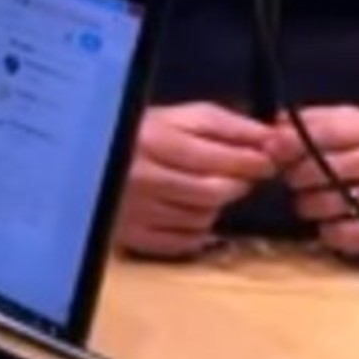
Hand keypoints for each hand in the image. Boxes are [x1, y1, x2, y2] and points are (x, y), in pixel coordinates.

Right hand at [115, 102, 276, 258]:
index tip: (267, 160)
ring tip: (205, 189)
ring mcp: (137, 211)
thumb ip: (225, 124)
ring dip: (215, 206)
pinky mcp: (132, 236)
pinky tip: (188, 211)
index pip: (215, 158)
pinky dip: (197, 230)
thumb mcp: (179, 116)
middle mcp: (143, 178)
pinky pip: (184, 242)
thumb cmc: (141, 133)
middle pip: (211, 192)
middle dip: (236, 184)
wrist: (86, 157)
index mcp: (154, 140)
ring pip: (201, 218)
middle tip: (240, 176)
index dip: (248, 161)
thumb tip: (272, 137)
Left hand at [268, 104, 358, 256]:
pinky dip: (330, 232)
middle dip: (297, 175)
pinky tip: (330, 224)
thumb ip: (329, 119)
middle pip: (328, 169)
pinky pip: (351, 236)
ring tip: (308, 200)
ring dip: (309, 205)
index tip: (272, 148)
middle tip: (289, 177)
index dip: (295, 141)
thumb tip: (279, 123)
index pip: (333, 133)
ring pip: (334, 204)